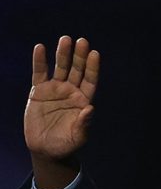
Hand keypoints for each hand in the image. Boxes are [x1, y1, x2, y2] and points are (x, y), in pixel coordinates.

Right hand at [24, 36, 99, 188]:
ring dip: (62, 54)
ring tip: (65, 39)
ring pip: (60, 68)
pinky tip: (40, 48)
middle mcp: (71, 92)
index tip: (94, 54)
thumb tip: (90, 109)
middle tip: (81, 41)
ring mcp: (55, 90)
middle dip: (79, 56)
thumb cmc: (66, 144)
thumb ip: (84, 123)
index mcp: (83, 100)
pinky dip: (39, 61)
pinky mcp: (38, 91)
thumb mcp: (77, 136)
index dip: (92, 67)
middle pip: (77, 70)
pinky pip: (39, 73)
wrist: (46, 149)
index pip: (90, 80)